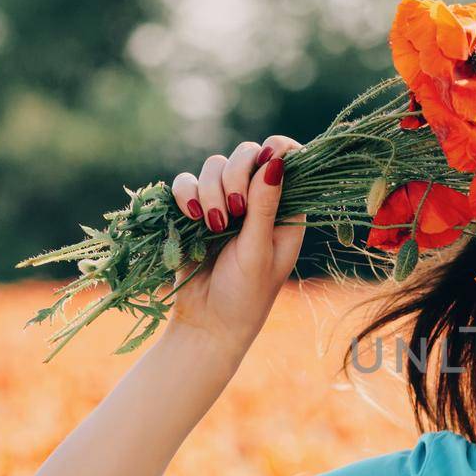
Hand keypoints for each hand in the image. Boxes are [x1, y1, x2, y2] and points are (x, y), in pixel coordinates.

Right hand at [162, 135, 305, 355]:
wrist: (207, 323)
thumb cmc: (245, 295)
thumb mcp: (259, 250)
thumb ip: (265, 206)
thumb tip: (276, 159)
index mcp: (286, 210)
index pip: (288, 159)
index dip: (276, 151)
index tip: (263, 164)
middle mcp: (257, 201)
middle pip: (247, 155)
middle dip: (237, 175)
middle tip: (235, 210)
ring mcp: (224, 203)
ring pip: (215, 166)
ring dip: (211, 190)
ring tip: (213, 225)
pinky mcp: (194, 211)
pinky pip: (186, 183)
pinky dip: (186, 194)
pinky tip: (191, 217)